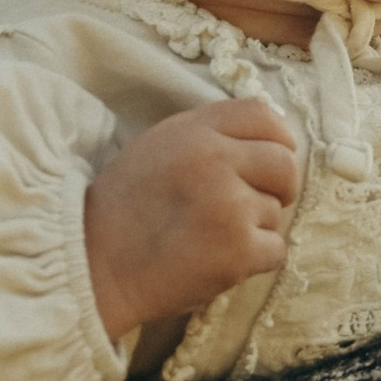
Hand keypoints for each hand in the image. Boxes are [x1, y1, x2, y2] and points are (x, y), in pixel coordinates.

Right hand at [83, 101, 300, 341]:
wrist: (96, 265)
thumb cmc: (126, 208)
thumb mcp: (160, 146)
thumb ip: (210, 136)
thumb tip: (267, 140)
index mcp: (196, 131)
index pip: (263, 115)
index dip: (277, 138)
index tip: (271, 160)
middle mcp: (217, 160)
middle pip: (284, 163)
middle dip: (279, 186)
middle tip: (251, 205)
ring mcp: (231, 206)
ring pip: (275, 211)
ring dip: (253, 227)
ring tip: (209, 237)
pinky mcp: (239, 250)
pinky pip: (275, 250)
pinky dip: (254, 260)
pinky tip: (218, 260)